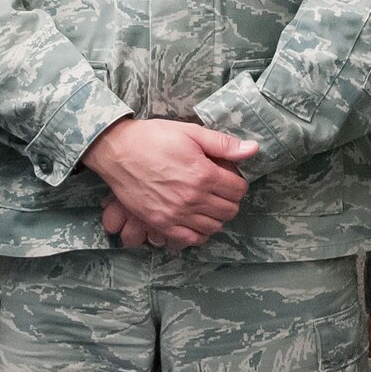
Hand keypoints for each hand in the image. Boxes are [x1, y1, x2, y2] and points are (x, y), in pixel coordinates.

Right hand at [82, 118, 253, 247]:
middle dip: (229, 199)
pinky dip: (199, 232)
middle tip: (219, 189)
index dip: (237, 182)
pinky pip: (192, 239)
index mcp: (203, 174)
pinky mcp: (161, 224)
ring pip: (214, 227)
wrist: (117, 151)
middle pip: (229, 210)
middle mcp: (192, 198)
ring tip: (207, 202)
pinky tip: (195, 218)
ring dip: (216, 216)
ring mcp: (176, 214)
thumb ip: (223, 144)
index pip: (238, 190)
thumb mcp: (191, 133)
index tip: (228, 176)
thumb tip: (253, 149)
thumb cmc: (153, 138)